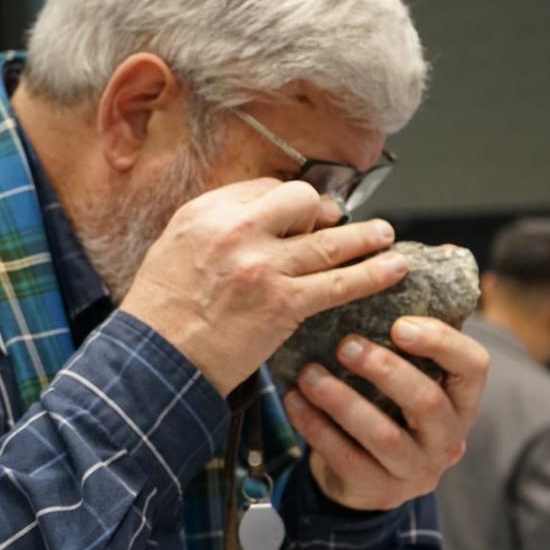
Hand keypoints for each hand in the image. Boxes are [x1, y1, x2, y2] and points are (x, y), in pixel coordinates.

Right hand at [120, 178, 406, 394]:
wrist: (156, 361)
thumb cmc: (159, 313)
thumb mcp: (173, 249)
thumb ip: (215, 229)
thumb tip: (256, 221)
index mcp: (206, 212)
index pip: (264, 188)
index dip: (287, 202)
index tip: (299, 215)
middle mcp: (236, 230)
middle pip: (300, 201)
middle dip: (323, 212)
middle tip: (336, 224)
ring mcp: (263, 267)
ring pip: (330, 241)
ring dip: (366, 237)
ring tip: (386, 235)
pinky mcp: (283, 303)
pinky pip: (339, 283)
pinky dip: (372, 274)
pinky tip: (393, 269)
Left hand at [283, 316, 488, 510]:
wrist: (370, 472)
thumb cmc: (390, 404)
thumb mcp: (410, 371)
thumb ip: (413, 329)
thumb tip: (421, 253)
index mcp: (462, 398)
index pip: (473, 365)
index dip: (440, 342)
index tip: (399, 324)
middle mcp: (448, 436)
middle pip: (426, 402)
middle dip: (384, 370)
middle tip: (345, 345)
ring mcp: (417, 469)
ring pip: (384, 436)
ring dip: (342, 401)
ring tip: (308, 374)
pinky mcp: (380, 490)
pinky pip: (346, 459)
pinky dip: (316, 428)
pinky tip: (293, 401)